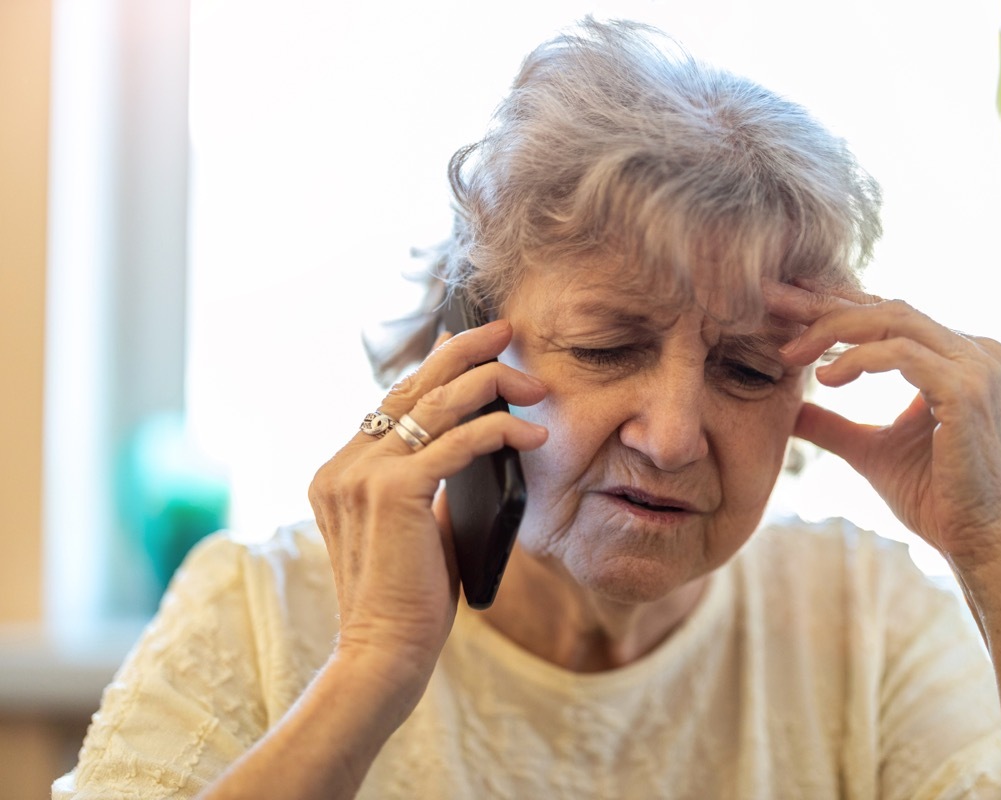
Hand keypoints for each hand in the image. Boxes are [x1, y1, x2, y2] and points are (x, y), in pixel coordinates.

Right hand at [308, 320, 547, 692]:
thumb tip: (473, 448)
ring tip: (535, 384)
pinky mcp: (392, 492)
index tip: (474, 343)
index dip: (437, 366)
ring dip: (492, 385)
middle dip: (465, 352)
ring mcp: (362, 475)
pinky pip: (457, 442)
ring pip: (436, 404)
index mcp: (339, 471)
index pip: (393, 399)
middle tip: (506, 332)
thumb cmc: (408, 600)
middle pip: (411, 385)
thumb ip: (429, 486)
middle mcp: (343, 465)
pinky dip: (501, 431)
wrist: (384, 652)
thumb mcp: (414, 528)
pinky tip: (533, 435)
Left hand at [765, 280, 1000, 569]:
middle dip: (824, 304)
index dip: (834, 303)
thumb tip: (788, 410)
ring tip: (791, 352)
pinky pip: (901, 354)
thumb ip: (832, 423)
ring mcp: (976, 366)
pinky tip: (826, 378)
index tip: (784, 302)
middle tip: (774, 301)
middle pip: (888, 307)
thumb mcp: (869, 450)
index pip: (888, 314)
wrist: (977, 544)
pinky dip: (857, 360)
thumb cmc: (934, 499)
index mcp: (956, 357)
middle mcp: (973, 351)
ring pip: (893, 320)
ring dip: (833, 329)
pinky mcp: (967, 390)